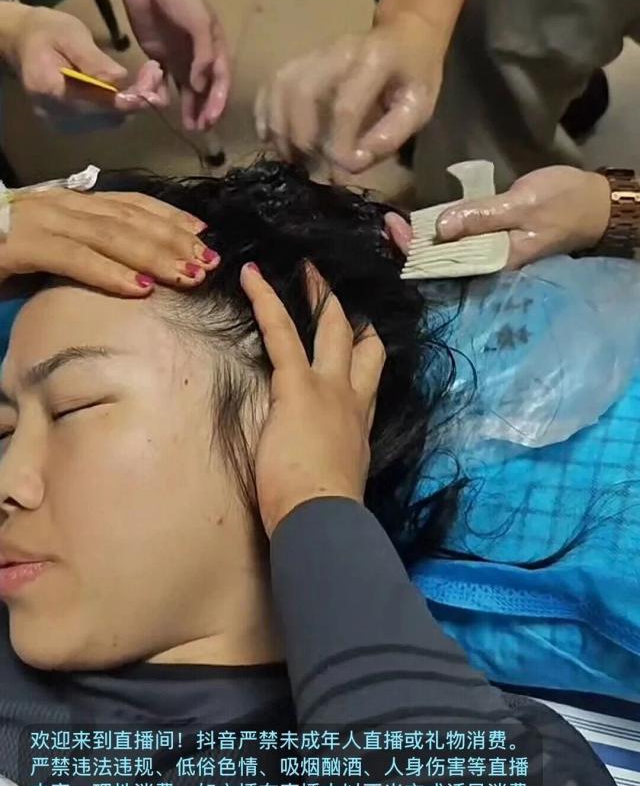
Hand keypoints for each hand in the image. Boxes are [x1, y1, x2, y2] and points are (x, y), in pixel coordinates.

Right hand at [0, 189, 219, 295]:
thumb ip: (82, 253)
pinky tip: (139, 289)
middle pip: (129, 218)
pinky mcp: (21, 246)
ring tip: (190, 274)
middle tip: (210, 261)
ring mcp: (39, 221)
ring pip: (110, 234)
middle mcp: (58, 204)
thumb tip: (127, 272)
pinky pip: (73, 257)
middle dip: (174, 239)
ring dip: (155, 255)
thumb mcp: (46, 255)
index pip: (128, 204)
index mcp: (67, 204)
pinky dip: (110, 272)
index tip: (203, 234)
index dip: (169, 217)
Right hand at [5, 4, 168, 119]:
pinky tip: (129, 89)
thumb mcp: (71, 35)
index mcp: (51, 90)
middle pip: (107, 118)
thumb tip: (120, 80)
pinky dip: (119, 107)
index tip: (154, 78)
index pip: (99, 104)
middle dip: (136, 99)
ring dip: (131, 104)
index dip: (131, 97)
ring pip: (109, 122)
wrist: (24, 43)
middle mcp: (55, 115)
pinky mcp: (70, 126)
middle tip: (155, 74)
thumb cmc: (48, 32)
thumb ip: (93, 61)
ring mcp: (62, 124)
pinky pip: (102, 121)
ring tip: (146, 79)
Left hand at [121, 0, 230, 131]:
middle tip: (201, 129)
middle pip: (207, 88)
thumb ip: (203, 55)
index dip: (218, 100)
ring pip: (188, 89)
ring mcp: (180, 56)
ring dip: (190, 108)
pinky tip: (164, 105)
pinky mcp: (159, 56)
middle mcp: (200, 54)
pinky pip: (165, 80)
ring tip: (189, 126)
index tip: (212, 119)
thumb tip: (200, 86)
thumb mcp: (199, 22)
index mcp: (215, 45)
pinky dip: (165, 93)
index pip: (222, 79)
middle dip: (206, 109)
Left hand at [240, 262, 385, 537]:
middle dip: (347, 314)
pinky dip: (267, 301)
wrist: (324, 517)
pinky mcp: (296, 385)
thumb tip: (318, 465)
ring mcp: (328, 388)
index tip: (362, 337)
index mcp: (358, 425)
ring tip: (307, 268)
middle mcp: (351, 400)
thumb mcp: (337, 478)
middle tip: (332, 287)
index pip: (367, 380)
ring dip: (319, 296)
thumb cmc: (323, 511)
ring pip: (330, 329)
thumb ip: (330, 459)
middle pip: (360, 346)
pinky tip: (251, 277)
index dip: (365, 355)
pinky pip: (281, 332)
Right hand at [255, 12, 441, 172]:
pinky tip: (269, 137)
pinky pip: (271, 83)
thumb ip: (389, 137)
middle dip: (301, 136)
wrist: (405, 36)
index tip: (342, 172)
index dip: (339, 146)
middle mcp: (337, 50)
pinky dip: (264, 112)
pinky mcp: (300, 59)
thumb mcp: (419, 107)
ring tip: (291, 158)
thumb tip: (352, 163)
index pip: (345, 107)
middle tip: (309, 167)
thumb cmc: (415, 75)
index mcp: (374, 59)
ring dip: (279, 127)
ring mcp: (314, 52)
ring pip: (280, 85)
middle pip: (301, 90)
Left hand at [384, 167, 611, 269]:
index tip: (394, 227)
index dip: (415, 249)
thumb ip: (481, 217)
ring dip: (424, 238)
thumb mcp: (521, 205)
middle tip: (387, 221)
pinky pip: (462, 239)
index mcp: (496, 261)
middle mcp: (490, 262)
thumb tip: (441, 229)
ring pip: (450, 251)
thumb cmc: (563, 203)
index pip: (446, 264)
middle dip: (413, 245)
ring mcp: (492, 251)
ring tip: (397, 221)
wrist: (596, 203)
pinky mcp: (495, 238)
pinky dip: (442, 230)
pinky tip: (425, 220)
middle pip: (443, 260)